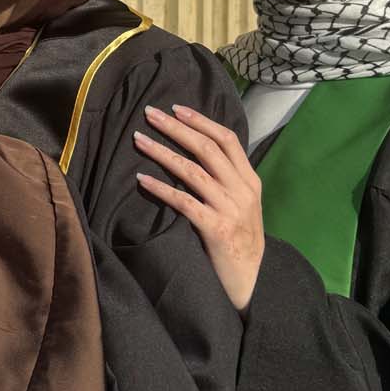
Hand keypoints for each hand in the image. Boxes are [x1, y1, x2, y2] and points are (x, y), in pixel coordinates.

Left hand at [133, 104, 263, 312]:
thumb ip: (227, 180)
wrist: (250, 281)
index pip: (228, 139)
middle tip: (149, 113)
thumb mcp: (243, 205)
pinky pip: (184, 202)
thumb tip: (197, 152)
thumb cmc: (239, 241)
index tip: (177, 108)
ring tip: (139, 140)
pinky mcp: (216, 229)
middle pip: (207, 148)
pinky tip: (142, 180)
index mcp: (250, 181)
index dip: (201, 121)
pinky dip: (161, 188)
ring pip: (192, 171)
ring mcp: (230, 209)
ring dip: (162, 152)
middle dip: (176, 128)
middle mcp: (242, 190)